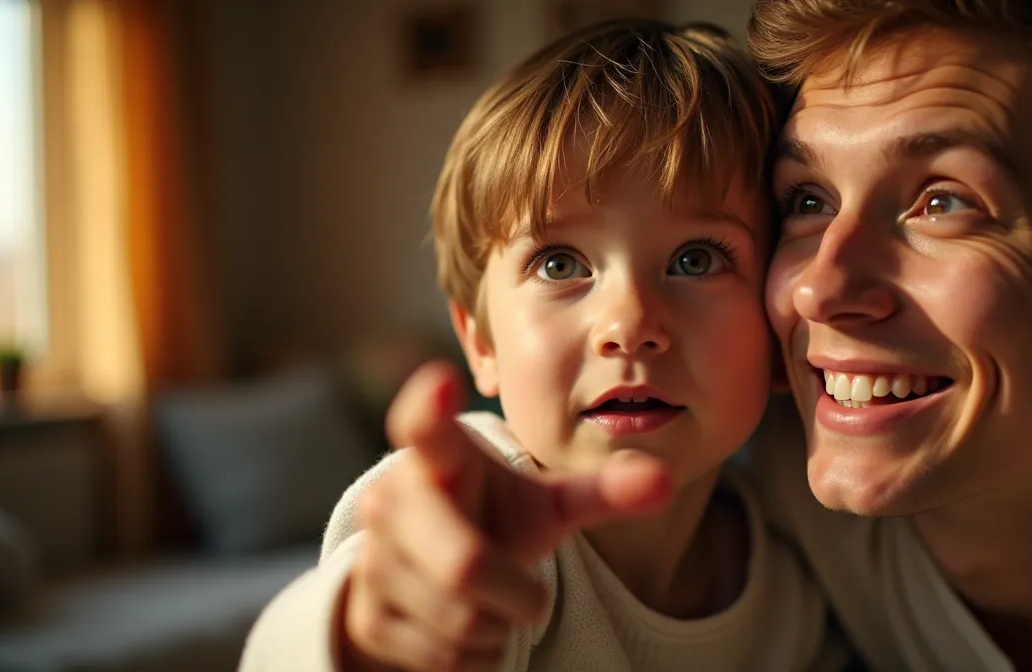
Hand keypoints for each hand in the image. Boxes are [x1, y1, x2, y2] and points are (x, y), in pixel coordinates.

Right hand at [339, 360, 671, 670]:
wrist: (425, 576)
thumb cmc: (493, 519)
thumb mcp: (545, 503)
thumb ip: (603, 490)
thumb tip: (664, 479)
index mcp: (438, 457)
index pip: (426, 427)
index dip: (429, 407)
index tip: (441, 382)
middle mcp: (393, 499)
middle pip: (464, 565)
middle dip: (516, 593)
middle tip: (531, 595)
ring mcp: (375, 557)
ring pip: (459, 620)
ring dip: (497, 627)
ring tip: (495, 605)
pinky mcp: (367, 613)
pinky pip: (441, 655)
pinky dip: (476, 656)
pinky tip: (470, 630)